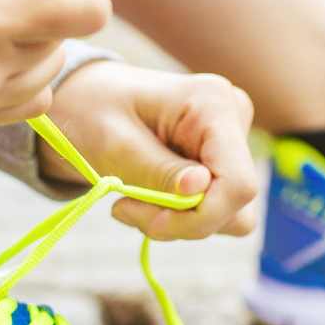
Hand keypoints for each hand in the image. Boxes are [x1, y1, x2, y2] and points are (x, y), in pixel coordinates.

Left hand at [42, 62, 260, 239]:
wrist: (85, 101)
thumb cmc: (92, 112)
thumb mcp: (113, 143)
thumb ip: (157, 169)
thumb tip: (199, 188)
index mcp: (213, 104)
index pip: (239, 184)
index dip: (202, 217)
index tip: (151, 224)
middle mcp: (234, 119)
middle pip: (235, 204)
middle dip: (182, 221)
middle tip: (126, 208)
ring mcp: (232, 142)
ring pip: (229, 214)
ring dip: (180, 221)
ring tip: (133, 200)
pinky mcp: (223, 163)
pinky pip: (217, 211)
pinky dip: (182, 217)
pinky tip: (148, 196)